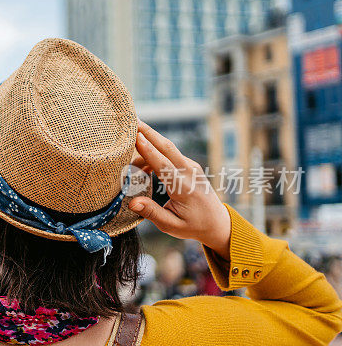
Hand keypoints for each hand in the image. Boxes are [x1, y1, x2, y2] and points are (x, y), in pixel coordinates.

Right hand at [129, 121, 231, 259]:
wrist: (218, 222)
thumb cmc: (193, 226)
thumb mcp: (171, 225)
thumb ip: (152, 213)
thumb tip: (132, 202)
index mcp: (184, 188)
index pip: (163, 165)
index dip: (148, 150)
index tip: (135, 136)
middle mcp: (189, 172)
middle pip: (166, 147)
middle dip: (148, 132)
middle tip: (131, 119)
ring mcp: (191, 166)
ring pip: (166, 148)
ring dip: (148, 142)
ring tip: (127, 143)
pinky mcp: (189, 165)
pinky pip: (169, 154)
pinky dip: (153, 153)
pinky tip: (139, 162)